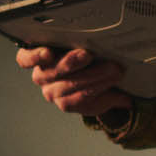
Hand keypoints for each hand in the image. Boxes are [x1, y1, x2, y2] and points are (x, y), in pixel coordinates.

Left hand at [15, 44, 129, 116]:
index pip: (82, 98)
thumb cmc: (88, 79)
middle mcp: (52, 91)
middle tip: (111, 66)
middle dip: (93, 76)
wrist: (71, 67)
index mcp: (68, 102)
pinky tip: (46, 53)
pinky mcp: (30, 58)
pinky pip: (26, 61)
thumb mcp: (103, 92)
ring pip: (51, 74)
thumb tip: (129, 101)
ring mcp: (41, 75)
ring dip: (69, 65)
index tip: (117, 75)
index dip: (100, 87)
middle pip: (69, 86)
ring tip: (86, 56)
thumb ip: (114, 97)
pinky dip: (35, 58)